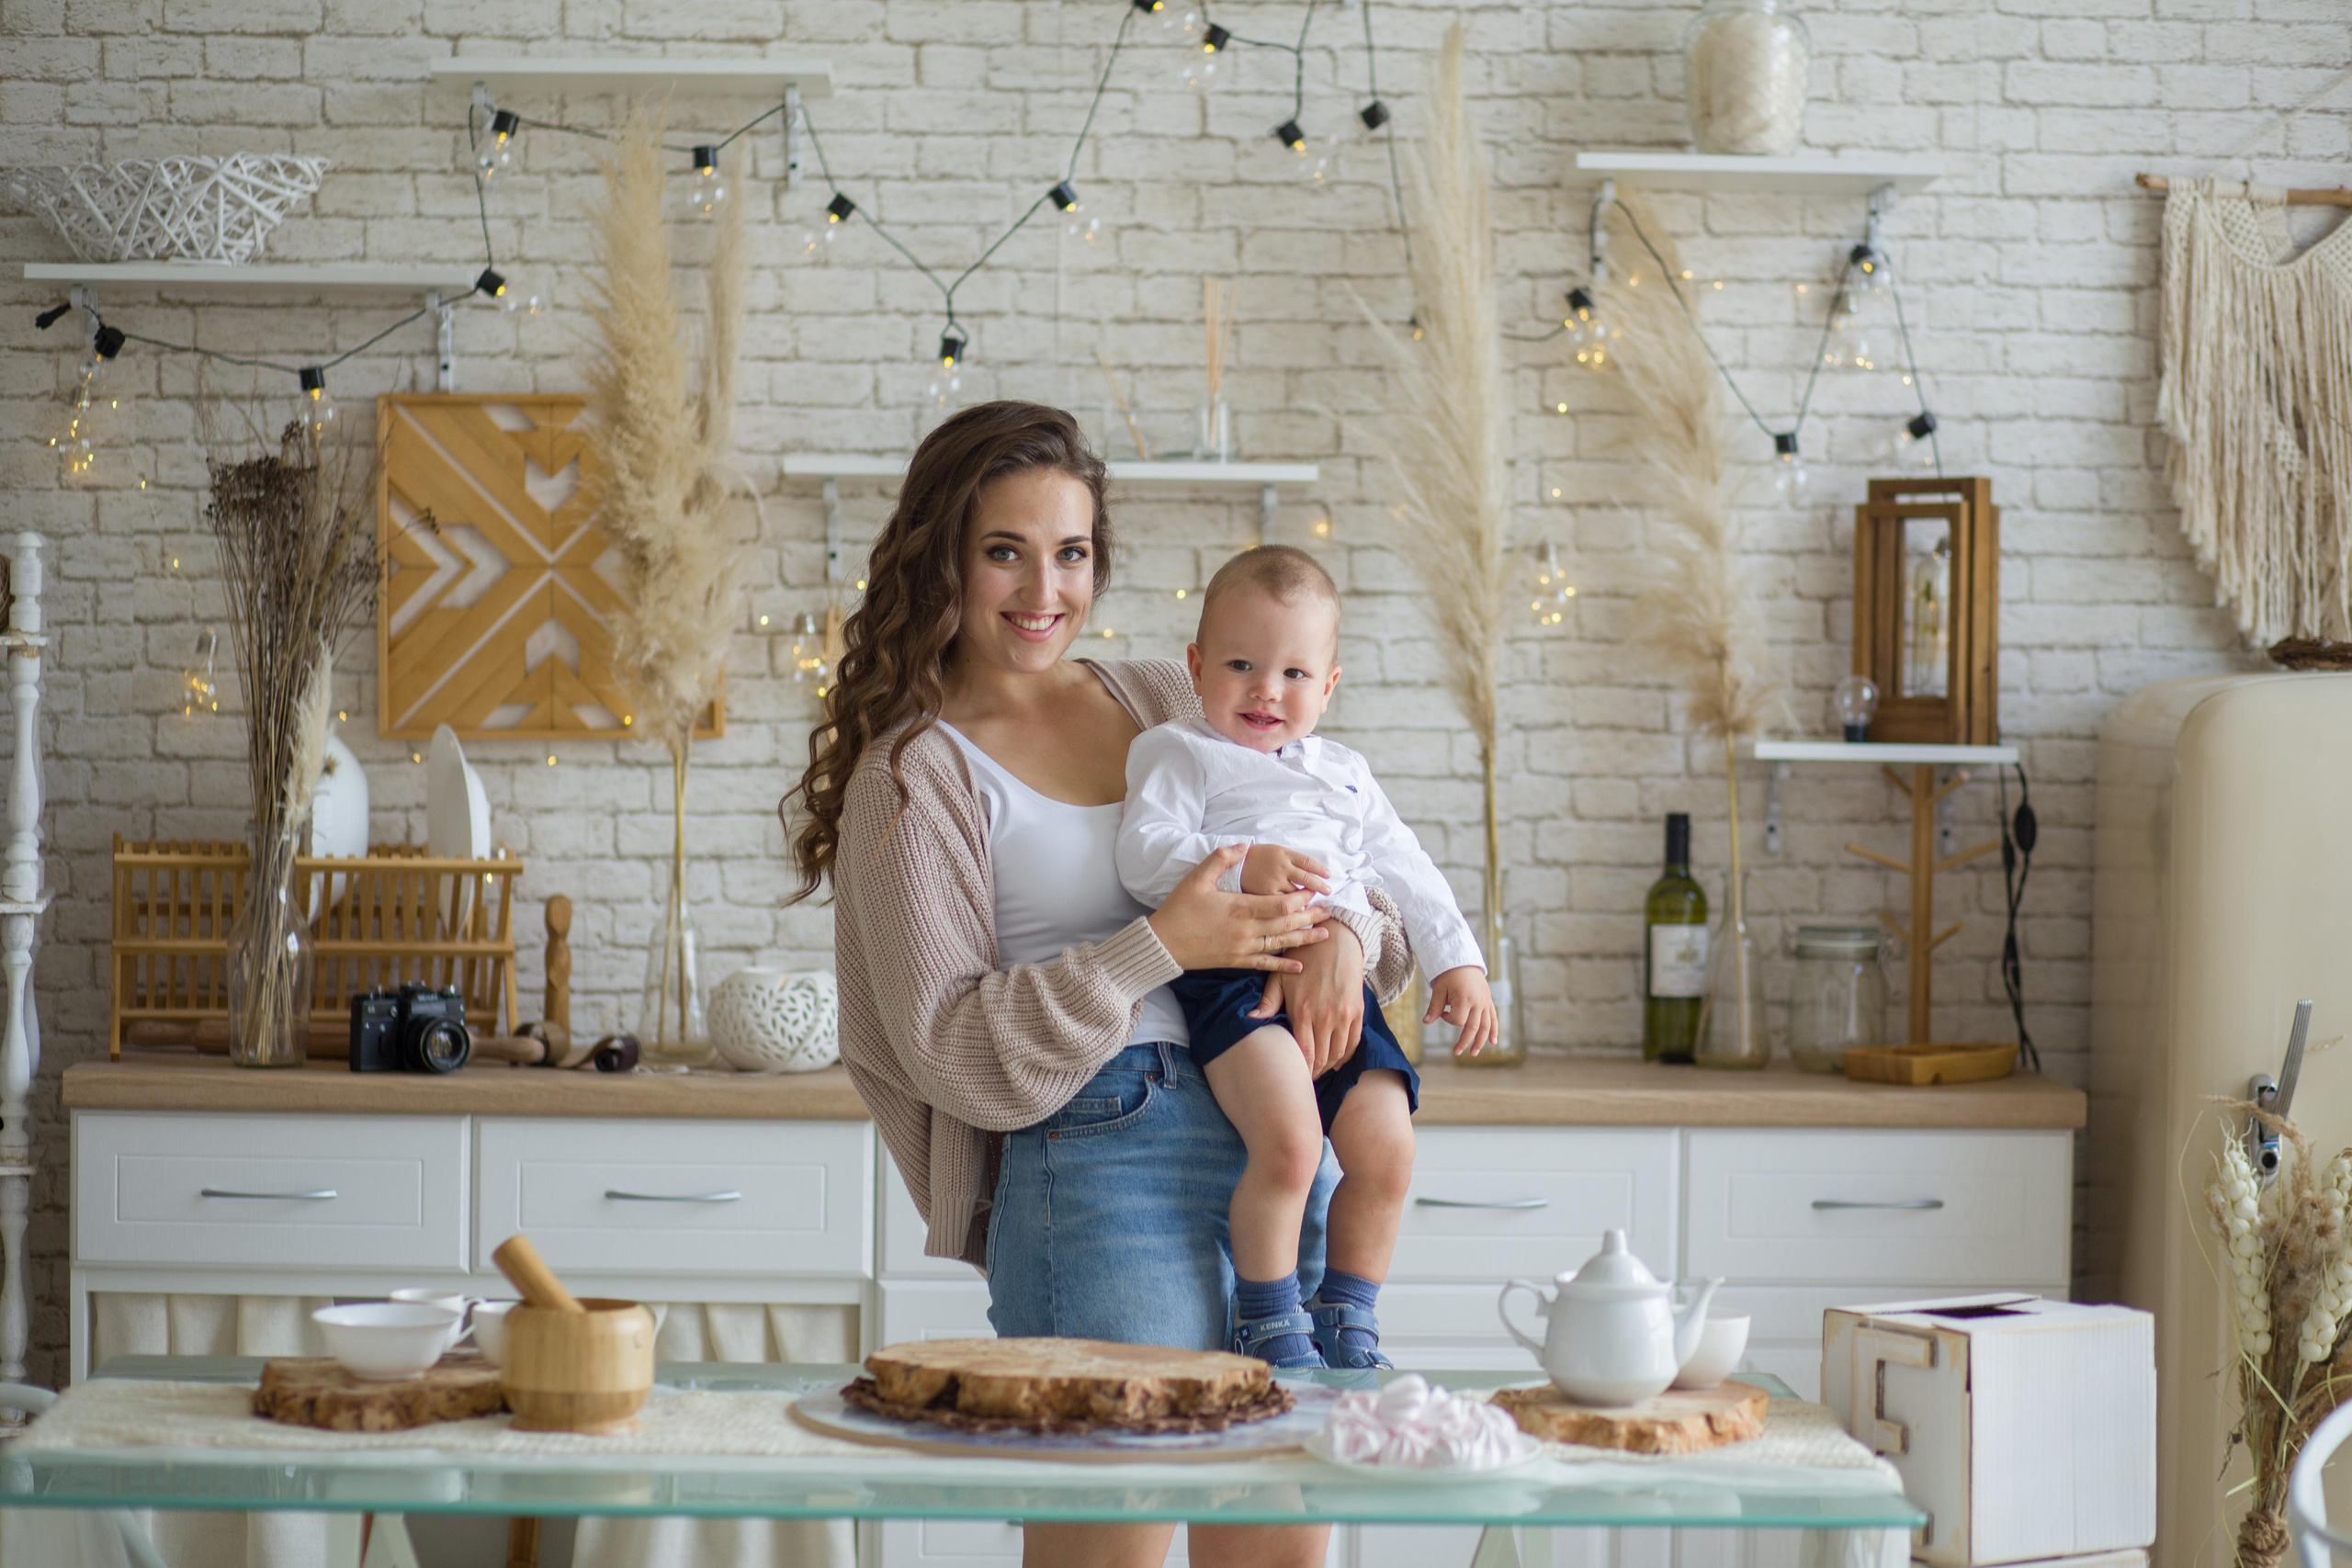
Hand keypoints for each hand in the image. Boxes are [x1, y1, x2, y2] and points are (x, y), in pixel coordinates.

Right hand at [1147, 846, 1331, 972]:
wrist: (1163, 942)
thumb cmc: (1180, 908)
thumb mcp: (1197, 878)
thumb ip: (1221, 859)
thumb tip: (1244, 845)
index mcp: (1239, 907)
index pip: (1279, 904)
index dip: (1299, 899)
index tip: (1312, 892)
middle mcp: (1246, 930)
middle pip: (1286, 924)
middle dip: (1309, 917)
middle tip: (1328, 912)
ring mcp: (1243, 948)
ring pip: (1281, 944)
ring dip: (1304, 938)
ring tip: (1324, 934)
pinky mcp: (1237, 961)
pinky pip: (1265, 964)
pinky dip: (1283, 965)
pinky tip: (1299, 966)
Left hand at [1258, 921, 1363, 1074]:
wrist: (1336, 939)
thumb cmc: (1303, 957)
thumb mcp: (1280, 977)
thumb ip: (1268, 1002)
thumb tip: (1251, 1021)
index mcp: (1303, 1011)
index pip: (1304, 1054)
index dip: (1300, 1071)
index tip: (1294, 1078)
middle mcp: (1325, 1016)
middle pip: (1321, 1058)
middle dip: (1313, 1072)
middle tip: (1304, 1079)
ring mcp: (1344, 1014)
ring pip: (1338, 1053)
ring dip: (1329, 1066)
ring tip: (1318, 1070)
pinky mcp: (1358, 1011)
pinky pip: (1354, 1042)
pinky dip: (1346, 1056)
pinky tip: (1336, 1061)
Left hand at [1428, 966, 1497, 1056]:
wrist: (1463, 960)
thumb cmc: (1449, 974)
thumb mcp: (1439, 989)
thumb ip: (1435, 1007)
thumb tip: (1426, 1022)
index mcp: (1465, 998)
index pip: (1458, 1020)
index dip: (1448, 1020)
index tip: (1443, 1012)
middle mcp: (1478, 1002)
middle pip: (1473, 1027)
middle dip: (1465, 1041)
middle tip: (1457, 1052)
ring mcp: (1485, 1002)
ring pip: (1486, 1026)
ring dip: (1481, 1041)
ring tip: (1474, 1053)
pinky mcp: (1488, 1001)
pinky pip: (1493, 1018)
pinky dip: (1494, 1030)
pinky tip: (1493, 1042)